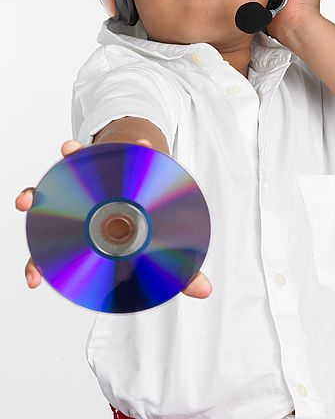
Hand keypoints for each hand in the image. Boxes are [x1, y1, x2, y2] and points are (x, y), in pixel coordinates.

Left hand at [15, 138, 211, 298]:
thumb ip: (177, 270)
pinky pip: (82, 153)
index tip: (33, 281)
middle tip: (28, 203)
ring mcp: (81, 183)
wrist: (151, 185)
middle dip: (34, 206)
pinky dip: (82, 149)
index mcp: (82, 237)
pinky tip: (93, 146)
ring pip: (60, 175)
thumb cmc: (149, 223)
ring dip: (60, 163)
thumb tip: (204, 290)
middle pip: (45, 212)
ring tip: (67, 152)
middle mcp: (74, 210)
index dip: (38, 269)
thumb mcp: (163, 248)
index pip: (52, 258)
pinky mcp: (92, 160)